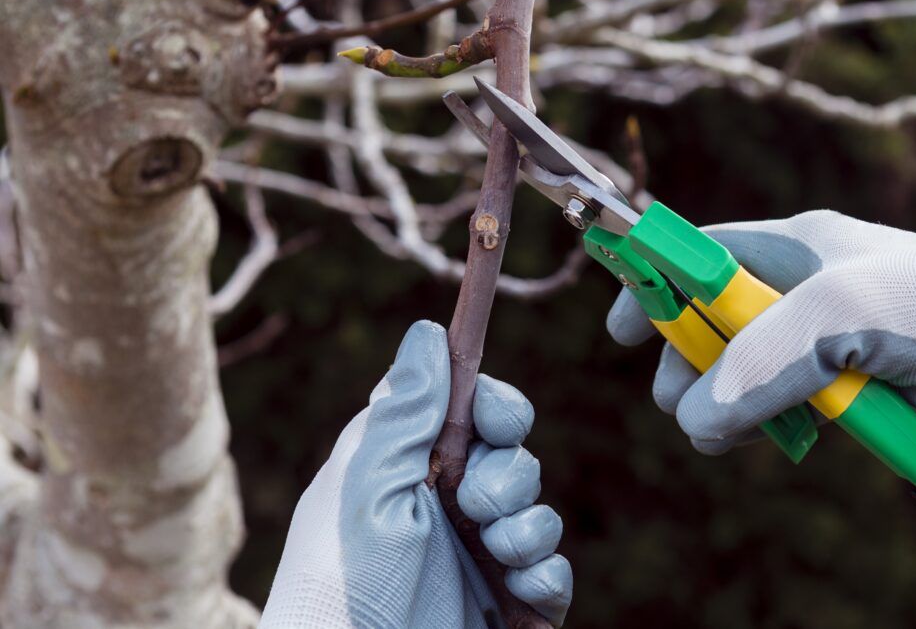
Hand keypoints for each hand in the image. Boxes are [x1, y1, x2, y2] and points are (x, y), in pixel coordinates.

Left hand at [261, 321, 570, 627]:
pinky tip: (520, 587)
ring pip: (538, 511)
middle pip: (513, 455)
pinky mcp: (510, 605)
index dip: (494, 406)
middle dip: (508, 474)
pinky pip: (554, 570)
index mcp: (406, 469)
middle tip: (475, 505)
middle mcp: (445, 508)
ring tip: (495, 553)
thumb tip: (428, 332)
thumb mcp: (367, 488)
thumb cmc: (342, 587)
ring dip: (526, 526)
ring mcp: (479, 559)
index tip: (491, 421)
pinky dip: (545, 573)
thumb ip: (404, 411)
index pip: (471, 410)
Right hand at [607, 210, 915, 453]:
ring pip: (743, 368)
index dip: (652, 284)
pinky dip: (769, 421)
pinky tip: (778, 436)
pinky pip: (783, 400)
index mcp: (794, 244)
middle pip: (710, 319)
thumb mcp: (835, 318)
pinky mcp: (847, 377)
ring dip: (724, 402)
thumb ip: (755, 363)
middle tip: (679, 405)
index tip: (621, 331)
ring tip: (724, 437)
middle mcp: (803, 283)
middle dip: (684, 363)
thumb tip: (693, 419)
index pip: (698, 253)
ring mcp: (824, 332)